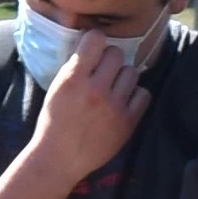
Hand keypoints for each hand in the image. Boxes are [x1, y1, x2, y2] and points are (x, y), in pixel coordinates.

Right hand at [14, 25, 151, 193]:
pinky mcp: (127, 122)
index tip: (93, 48)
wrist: (59, 159)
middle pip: (116, 53)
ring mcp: (114, 106)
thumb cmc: (54, 123)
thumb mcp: (57, 89)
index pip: (96, 39)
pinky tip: (124, 101)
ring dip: (123, 77)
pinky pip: (144, 94)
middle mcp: (95, 89)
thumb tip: (93, 47)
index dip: (95, 40)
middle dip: (109, 60)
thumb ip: (75, 68)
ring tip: (113, 88)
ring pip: (132, 72)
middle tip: (103, 71)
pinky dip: (136, 96)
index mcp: (73, 78)